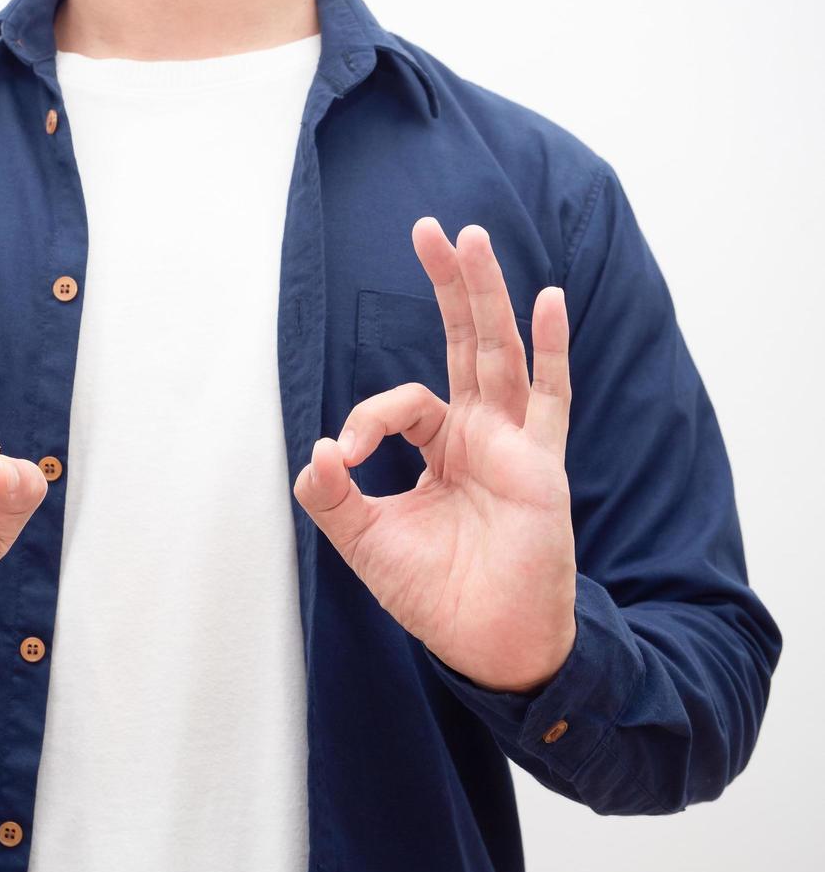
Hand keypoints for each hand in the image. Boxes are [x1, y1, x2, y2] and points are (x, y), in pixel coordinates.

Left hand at [294, 219, 576, 693]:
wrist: (485, 643)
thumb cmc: (434, 594)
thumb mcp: (365, 541)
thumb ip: (333, 497)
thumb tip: (316, 451)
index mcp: (440, 449)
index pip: (404, 404)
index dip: (368, 417)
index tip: (347, 456)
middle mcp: (480, 436)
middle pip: (463, 344)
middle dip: (447, 287)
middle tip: (430, 229)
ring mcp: (514, 445)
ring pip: (500, 353)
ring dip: (486, 296)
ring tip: (472, 237)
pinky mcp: (541, 465)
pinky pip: (552, 398)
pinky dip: (555, 350)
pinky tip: (552, 299)